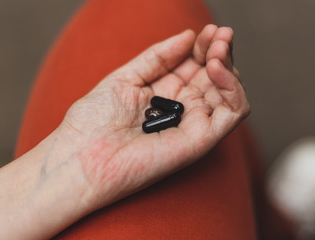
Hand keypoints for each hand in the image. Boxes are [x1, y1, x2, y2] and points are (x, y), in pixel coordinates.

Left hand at [61, 25, 249, 206]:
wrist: (82, 156)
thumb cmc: (95, 121)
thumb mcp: (126, 77)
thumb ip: (158, 57)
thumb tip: (188, 35)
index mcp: (166, 94)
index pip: (197, 66)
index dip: (204, 46)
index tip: (206, 30)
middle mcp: (183, 108)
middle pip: (216, 77)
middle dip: (220, 51)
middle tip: (219, 33)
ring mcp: (194, 124)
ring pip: (230, 93)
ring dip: (230, 66)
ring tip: (218, 48)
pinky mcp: (201, 139)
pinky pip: (233, 113)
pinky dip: (233, 89)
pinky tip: (217, 69)